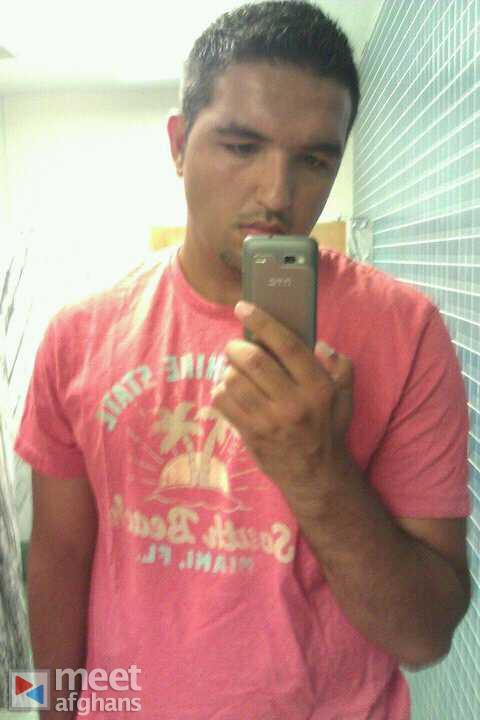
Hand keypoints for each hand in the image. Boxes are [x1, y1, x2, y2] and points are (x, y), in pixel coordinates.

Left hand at [211, 301, 353, 516]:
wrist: (315, 475)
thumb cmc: (327, 428)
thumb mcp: (344, 397)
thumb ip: (340, 368)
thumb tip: (321, 345)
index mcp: (318, 387)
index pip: (288, 345)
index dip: (262, 321)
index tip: (243, 306)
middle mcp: (294, 403)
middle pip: (254, 361)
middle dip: (237, 347)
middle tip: (235, 347)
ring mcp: (270, 421)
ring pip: (234, 380)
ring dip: (227, 370)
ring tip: (233, 371)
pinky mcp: (251, 434)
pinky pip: (223, 402)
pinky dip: (220, 391)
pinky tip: (229, 391)